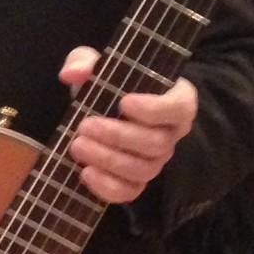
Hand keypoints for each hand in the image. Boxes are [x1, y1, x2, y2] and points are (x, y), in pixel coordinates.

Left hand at [60, 47, 197, 203]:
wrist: (105, 111)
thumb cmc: (113, 84)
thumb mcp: (100, 66)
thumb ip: (87, 61)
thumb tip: (73, 73)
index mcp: (176, 101)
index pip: (180, 108)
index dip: (154, 109)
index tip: (123, 102)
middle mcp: (171, 134)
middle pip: (156, 143)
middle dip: (118, 136)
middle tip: (84, 125)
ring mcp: (156, 161)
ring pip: (143, 170)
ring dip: (108, 160)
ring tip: (78, 145)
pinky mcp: (137, 181)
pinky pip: (130, 192)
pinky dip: (107, 187)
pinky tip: (85, 172)